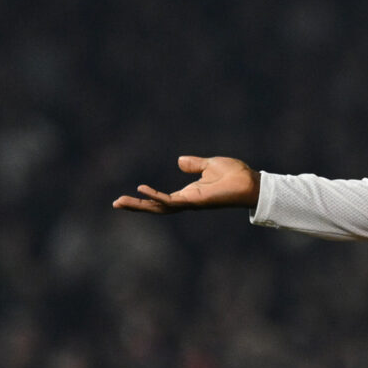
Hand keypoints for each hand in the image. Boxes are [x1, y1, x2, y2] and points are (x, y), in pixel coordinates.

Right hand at [112, 156, 259, 213]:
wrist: (251, 183)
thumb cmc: (235, 175)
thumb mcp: (210, 165)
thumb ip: (195, 164)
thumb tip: (179, 161)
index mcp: (190, 194)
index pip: (163, 199)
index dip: (147, 198)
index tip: (131, 193)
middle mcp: (187, 201)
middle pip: (156, 206)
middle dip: (136, 206)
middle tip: (116, 203)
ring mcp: (190, 202)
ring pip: (159, 207)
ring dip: (140, 205)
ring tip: (120, 202)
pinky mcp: (195, 201)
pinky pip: (171, 201)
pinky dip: (156, 196)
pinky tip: (143, 191)